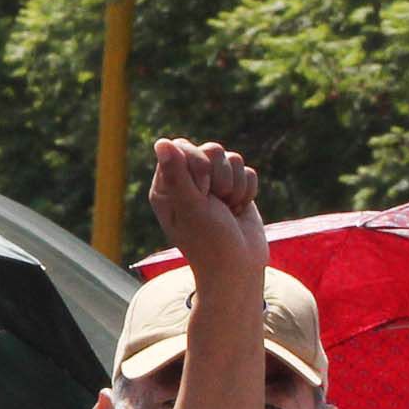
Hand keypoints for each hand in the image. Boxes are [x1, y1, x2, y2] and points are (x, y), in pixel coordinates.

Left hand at [147, 138, 265, 281]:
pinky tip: (239, 210)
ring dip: (234, 186)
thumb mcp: (190, 207)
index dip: (197, 164)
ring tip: (227, 209)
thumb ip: (177, 173)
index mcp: (167, 186)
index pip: (181, 147)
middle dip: (219, 175)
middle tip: (216, 202)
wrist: (239, 267)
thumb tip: (161, 141)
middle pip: (210, 149)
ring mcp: (212, 185)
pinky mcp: (235, 189)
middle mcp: (187, 182)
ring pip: (231, 158)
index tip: (201, 190)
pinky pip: (247, 171)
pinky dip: (247, 191)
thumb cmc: (208, 241)